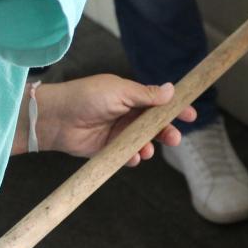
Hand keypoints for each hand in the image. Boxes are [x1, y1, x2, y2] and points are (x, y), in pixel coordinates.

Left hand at [32, 75, 196, 165]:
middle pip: (154, 126)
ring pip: (143, 142)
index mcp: (131, 97)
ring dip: (149, 147)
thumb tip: (171, 89)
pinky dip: (132, 158)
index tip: (191, 116)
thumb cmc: (86, 97)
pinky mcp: (108, 149)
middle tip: (174, 139)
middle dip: (166, 132)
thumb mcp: (120, 91)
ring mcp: (117, 132)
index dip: (175, 109)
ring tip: (146, 150)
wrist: (56, 118)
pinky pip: (127, 155)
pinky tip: (132, 157)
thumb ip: (146, 95)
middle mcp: (126, 114)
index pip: (158, 103)